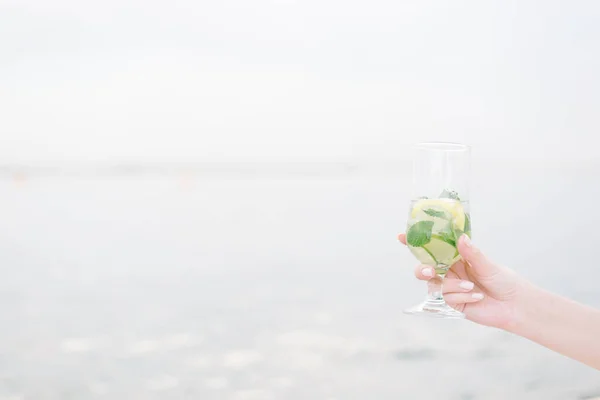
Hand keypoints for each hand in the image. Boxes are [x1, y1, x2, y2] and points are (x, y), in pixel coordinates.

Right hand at [398, 234, 521, 328]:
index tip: (402, 236)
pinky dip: (461, 297)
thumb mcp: (488, 265)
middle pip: (425, 268)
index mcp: (456, 258)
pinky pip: (447, 298)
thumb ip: (472, 254)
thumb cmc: (504, 281)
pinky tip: (476, 297)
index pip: (433, 248)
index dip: (416, 243)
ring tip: (471, 288)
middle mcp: (450, 272)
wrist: (515, 306)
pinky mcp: (453, 304)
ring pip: (435, 286)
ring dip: (451, 286)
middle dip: (423, 270)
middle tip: (430, 272)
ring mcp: (450, 288)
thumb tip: (461, 238)